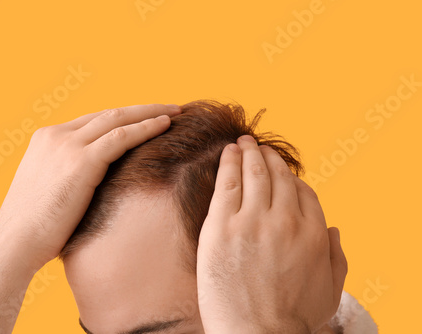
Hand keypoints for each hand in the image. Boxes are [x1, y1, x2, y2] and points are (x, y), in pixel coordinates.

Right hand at [0, 103, 180, 269]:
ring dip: (150, 112)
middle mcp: (56, 135)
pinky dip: (146, 128)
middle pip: (109, 113)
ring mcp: (67, 145)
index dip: (123, 118)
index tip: (146, 119)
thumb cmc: (35, 227)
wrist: (14, 243)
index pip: (94, 121)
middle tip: (169, 107)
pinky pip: (122, 137)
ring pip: (119, 118)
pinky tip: (166, 125)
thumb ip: (71, 175)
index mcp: (47, 138)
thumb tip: (96, 183)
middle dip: (142, 108)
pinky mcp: (81, 161)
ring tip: (175, 111)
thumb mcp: (52, 190)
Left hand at [196, 135, 346, 332]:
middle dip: (269, 157)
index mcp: (313, 233)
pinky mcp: (221, 227)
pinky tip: (228, 152)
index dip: (292, 179)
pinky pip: (226, 184)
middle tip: (259, 147)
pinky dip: (229, 163)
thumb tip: (334, 230)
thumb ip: (337, 255)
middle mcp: (285, 220)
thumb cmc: (292, 318)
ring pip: (253, 174)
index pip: (304, 192)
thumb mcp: (330, 289)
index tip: (282, 174)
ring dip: (249, 153)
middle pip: (278, 177)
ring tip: (243, 142)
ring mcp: (252, 221)